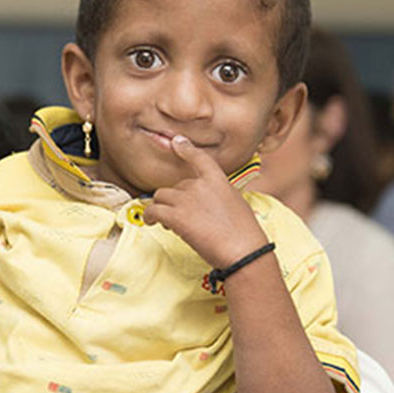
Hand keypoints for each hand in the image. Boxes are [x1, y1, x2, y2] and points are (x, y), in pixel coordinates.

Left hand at [144, 135, 267, 268]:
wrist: (242, 251)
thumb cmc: (244, 233)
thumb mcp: (236, 202)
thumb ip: (218, 193)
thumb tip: (207, 199)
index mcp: (217, 180)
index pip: (199, 158)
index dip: (185, 148)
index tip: (176, 141)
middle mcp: (199, 185)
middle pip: (176, 186)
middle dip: (175, 200)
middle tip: (181, 217)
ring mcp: (186, 199)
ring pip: (161, 196)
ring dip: (162, 208)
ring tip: (169, 223)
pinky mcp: (175, 216)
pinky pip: (153, 210)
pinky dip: (149, 216)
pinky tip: (151, 222)